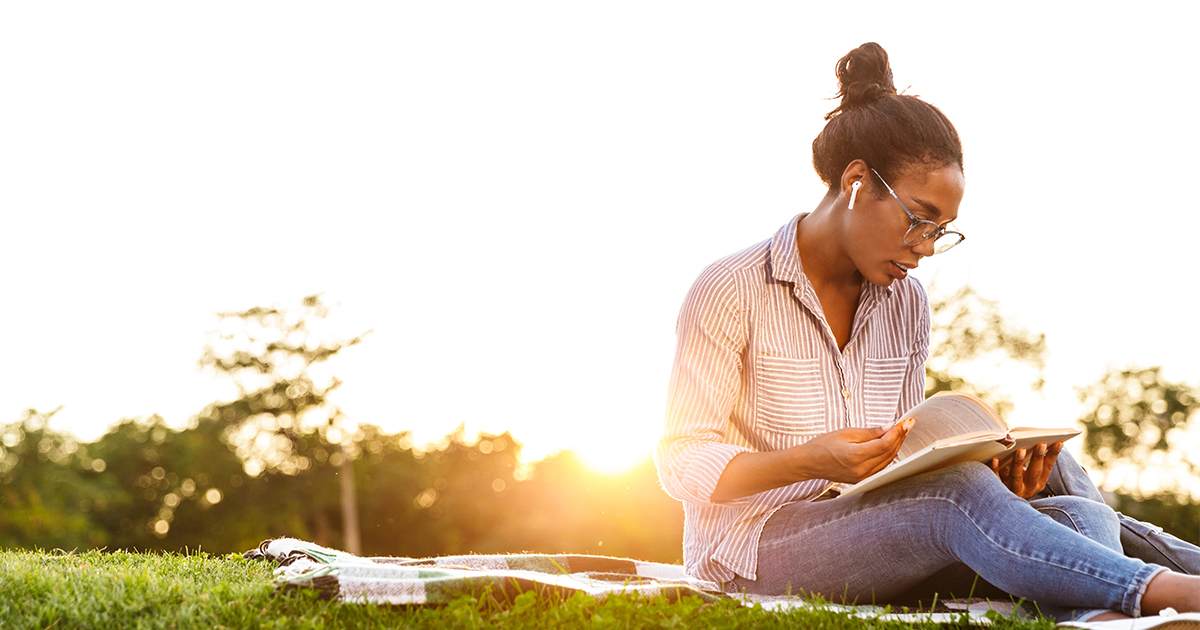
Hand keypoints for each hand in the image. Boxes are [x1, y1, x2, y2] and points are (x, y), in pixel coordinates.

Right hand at [800, 419, 914, 483]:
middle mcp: (861, 470)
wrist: (808, 463)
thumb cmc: (822, 445)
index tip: (905, 422)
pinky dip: (888, 455)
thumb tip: (889, 427)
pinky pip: (881, 467)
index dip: (898, 432)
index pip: (885, 444)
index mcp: (855, 456)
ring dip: (896, 446)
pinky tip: (890, 444)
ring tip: (900, 432)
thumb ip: (870, 432)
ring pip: (888, 461)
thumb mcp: (846, 432)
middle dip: (900, 437)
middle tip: (907, 424)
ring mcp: (862, 477)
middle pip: (889, 453)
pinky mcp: (861, 479)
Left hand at [990, 441, 1062, 498]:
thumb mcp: (1025, 473)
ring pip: (1016, 477)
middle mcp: (1027, 489)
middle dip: (1038, 458)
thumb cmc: (1014, 480)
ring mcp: (1012, 490)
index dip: (1053, 455)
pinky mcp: (997, 489)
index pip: (1047, 468)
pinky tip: (994, 459)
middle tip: (1041, 444)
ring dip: (1019, 463)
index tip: (1059, 442)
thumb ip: (1029, 459)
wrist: (1000, 503)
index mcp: (1038, 483)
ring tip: (1021, 450)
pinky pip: (995, 479)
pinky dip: (995, 469)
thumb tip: (1025, 439)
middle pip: (1034, 473)